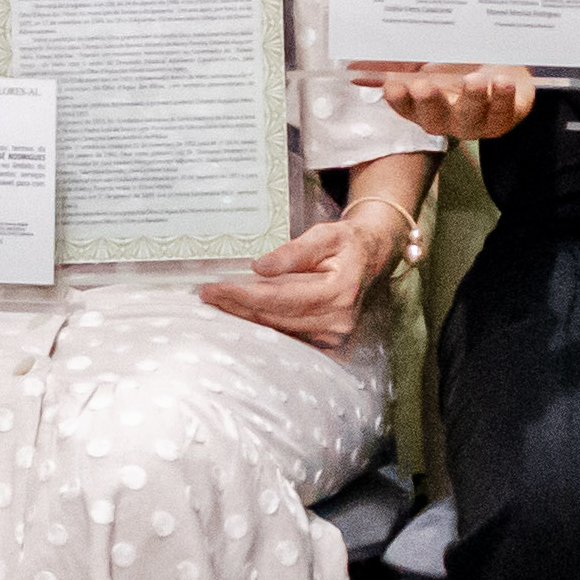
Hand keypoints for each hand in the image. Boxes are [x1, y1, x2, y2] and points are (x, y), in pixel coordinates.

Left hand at [199, 210, 406, 353]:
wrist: (373, 258)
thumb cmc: (347, 243)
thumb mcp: (324, 235)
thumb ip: (293, 251)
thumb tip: (258, 268)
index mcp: (338, 291)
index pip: (279, 297)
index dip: (242, 295)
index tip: (214, 288)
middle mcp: (337, 320)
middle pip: (274, 319)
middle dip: (236, 308)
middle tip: (206, 296)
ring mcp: (335, 337)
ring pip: (278, 333)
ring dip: (245, 321)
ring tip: (216, 306)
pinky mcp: (330, 345)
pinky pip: (289, 339)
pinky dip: (263, 330)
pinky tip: (240, 320)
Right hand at [347, 60, 535, 143]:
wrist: (504, 55)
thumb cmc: (461, 55)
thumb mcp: (429, 51)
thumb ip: (396, 58)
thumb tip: (354, 63)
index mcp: (424, 104)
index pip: (405, 107)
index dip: (399, 100)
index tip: (393, 85)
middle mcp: (448, 118)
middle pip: (434, 120)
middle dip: (430, 103)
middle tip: (426, 85)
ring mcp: (478, 121)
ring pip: (471, 120)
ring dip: (472, 100)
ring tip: (476, 80)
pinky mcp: (506, 118)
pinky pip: (504, 115)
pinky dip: (504, 99)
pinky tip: (503, 82)